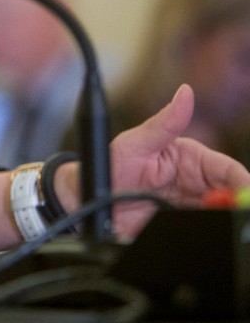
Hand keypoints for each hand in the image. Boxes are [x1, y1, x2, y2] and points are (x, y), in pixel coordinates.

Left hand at [55, 84, 249, 238]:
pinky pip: (203, 228)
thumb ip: (163, 123)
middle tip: (237, 211)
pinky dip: (211, 230)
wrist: (89, 198)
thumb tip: (185, 92)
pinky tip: (211, 230)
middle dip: (238, 203)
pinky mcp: (180, 224)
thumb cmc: (112, 164)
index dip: (241, 182)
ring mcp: (190, 205)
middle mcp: (196, 182)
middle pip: (231, 194)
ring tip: (225, 222)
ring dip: (225, 218)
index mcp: (192, 158)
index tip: (244, 192)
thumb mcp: (136, 143)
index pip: (228, 170)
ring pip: (220, 212)